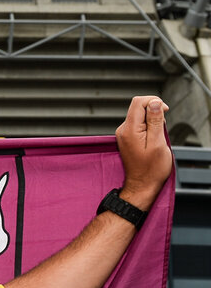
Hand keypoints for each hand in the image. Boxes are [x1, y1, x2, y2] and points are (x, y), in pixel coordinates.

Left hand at [116, 96, 172, 210]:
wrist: (142, 185)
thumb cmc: (151, 169)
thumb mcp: (158, 142)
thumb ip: (155, 121)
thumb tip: (154, 102)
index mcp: (129, 130)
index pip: (138, 102)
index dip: (154, 102)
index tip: (164, 111)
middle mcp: (123, 130)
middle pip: (139, 107)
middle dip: (154, 112)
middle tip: (161, 128)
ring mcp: (124, 134)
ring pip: (140, 116)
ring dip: (152, 121)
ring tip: (157, 137)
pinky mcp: (127, 138)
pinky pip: (139, 125)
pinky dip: (149, 127)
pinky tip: (153, 139)